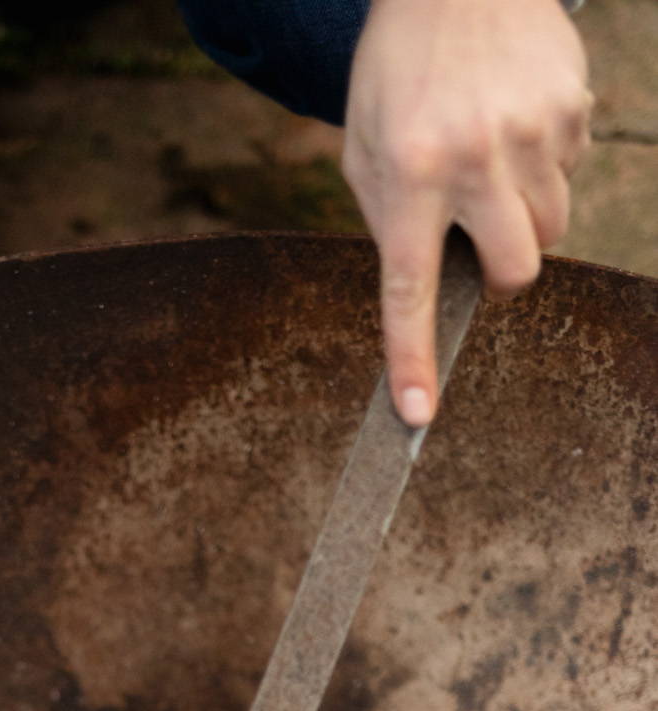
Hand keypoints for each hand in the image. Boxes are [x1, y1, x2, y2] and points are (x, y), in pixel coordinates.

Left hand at [343, 0, 591, 425]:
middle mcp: (475, 156)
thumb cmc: (397, 71)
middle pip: (514, 272)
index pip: (410, 287)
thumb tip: (428, 290)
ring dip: (521, 222)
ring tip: (490, 168)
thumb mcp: (364, 145)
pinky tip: (514, 123)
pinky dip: (543, 167)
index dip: (412, 356)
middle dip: (497, 276)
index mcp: (409, 172)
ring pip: (548, 231)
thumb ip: (391, 219)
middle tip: (475, 243)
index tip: (416, 414)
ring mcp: (533, 130)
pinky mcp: (572, 106)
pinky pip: (568, 174)